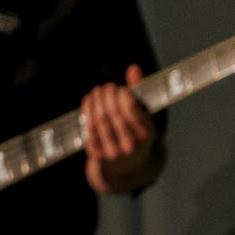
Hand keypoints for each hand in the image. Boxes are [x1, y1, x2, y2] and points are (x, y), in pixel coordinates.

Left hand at [82, 65, 158, 194]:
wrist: (128, 167)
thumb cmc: (136, 132)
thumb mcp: (144, 114)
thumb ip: (139, 90)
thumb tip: (133, 68)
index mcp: (147, 135)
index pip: (131, 109)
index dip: (122, 95)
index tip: (120, 89)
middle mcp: (132, 146)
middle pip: (113, 114)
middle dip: (107, 96)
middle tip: (106, 87)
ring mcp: (114, 153)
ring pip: (99, 122)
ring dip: (95, 102)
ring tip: (97, 92)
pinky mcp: (98, 157)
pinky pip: (89, 131)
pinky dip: (87, 113)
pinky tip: (88, 102)